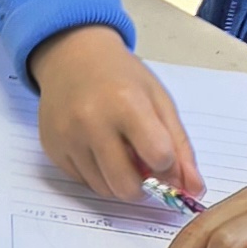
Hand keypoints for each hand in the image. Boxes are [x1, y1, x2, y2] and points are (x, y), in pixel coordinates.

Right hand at [30, 25, 203, 204]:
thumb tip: (194, 188)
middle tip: (143, 167)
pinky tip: (97, 148)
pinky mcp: (52, 148)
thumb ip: (180, 146)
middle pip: (126, 186)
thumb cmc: (120, 77)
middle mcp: (91, 122)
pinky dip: (97, 174)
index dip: (166, 162)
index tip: (161, 151)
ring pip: (104, 190)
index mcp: (126, 104)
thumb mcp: (159, 100)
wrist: (71, 57)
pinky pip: (83, 182)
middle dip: (143, 187)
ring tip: (119, 152)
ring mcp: (67, 137)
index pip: (158, 156)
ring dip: (118, 181)